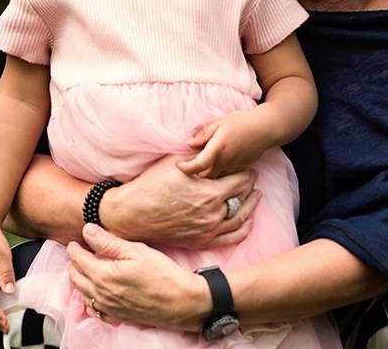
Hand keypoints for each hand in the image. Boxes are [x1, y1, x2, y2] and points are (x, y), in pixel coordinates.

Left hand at [67, 224, 210, 332]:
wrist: (180, 301)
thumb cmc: (161, 274)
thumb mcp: (136, 250)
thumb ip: (108, 242)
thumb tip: (87, 231)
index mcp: (102, 275)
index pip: (78, 259)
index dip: (74, 247)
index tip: (75, 241)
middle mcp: (100, 294)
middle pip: (75, 276)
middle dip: (73, 262)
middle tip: (78, 252)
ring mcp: (107, 307)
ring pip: (82, 293)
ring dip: (79, 279)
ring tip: (84, 268)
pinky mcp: (116, 316)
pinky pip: (94, 309)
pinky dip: (89, 298)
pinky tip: (95, 292)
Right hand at [104, 154, 259, 247]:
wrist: (132, 214)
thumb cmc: (151, 185)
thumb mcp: (175, 162)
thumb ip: (198, 156)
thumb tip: (211, 145)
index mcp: (209, 192)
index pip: (241, 181)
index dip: (247, 173)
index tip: (249, 169)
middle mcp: (212, 214)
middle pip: (243, 198)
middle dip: (249, 187)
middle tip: (252, 179)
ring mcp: (208, 230)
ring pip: (240, 218)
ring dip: (251, 206)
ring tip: (255, 197)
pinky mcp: (201, 241)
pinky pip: (231, 238)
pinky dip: (243, 229)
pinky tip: (247, 221)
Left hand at [177, 108, 274, 178]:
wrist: (266, 129)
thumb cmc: (242, 122)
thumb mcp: (219, 122)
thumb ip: (202, 134)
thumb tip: (187, 144)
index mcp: (217, 149)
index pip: (197, 165)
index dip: (185, 168)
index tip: (178, 165)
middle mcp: (225, 162)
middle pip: (203, 177)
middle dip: (193, 175)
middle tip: (185, 168)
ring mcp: (233, 168)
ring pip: (214, 179)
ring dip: (204, 176)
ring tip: (197, 169)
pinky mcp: (239, 170)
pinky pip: (224, 177)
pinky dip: (215, 175)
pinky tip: (211, 168)